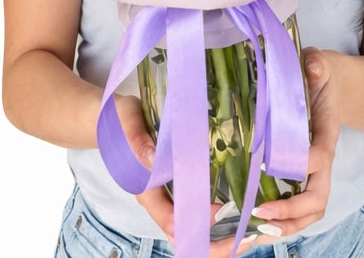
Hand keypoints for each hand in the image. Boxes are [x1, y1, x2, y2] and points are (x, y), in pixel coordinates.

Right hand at [116, 94, 261, 255]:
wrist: (116, 120)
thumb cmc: (121, 120)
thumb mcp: (128, 122)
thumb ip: (137, 139)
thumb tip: (151, 158)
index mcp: (145, 189)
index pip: (171, 218)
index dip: (197, 220)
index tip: (222, 210)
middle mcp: (156, 200)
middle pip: (183, 236)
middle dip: (213, 243)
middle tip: (245, 237)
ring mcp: (166, 198)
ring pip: (190, 230)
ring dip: (217, 235)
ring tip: (247, 231)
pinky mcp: (174, 189)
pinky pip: (194, 212)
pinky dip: (214, 219)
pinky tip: (237, 212)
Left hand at [247, 47, 340, 238]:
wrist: (338, 86)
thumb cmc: (325, 76)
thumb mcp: (322, 63)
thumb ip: (318, 65)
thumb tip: (313, 66)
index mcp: (326, 132)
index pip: (319, 156)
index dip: (302, 165)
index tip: (273, 167)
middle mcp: (323, 157)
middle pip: (318, 197)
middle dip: (293, 212)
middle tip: (261, 214)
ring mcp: (315, 170)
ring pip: (310, 210)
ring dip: (286, 226)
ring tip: (256, 232)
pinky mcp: (304, 173)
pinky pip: (297, 204)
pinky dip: (281, 221)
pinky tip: (256, 227)